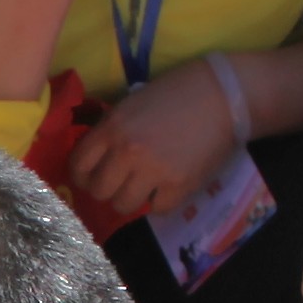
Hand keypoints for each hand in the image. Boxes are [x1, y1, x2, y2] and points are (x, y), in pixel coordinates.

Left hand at [56, 66, 236, 232]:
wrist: (223, 96)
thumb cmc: (177, 94)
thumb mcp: (133, 103)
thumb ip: (111, 130)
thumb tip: (95, 157)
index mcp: (112, 127)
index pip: (79, 165)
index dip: (83, 175)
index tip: (92, 177)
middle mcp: (127, 152)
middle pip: (99, 191)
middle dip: (108, 189)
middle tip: (121, 182)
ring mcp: (153, 171)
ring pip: (123, 206)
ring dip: (131, 199)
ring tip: (144, 186)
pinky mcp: (178, 187)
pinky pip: (156, 209)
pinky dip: (160, 201)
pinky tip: (168, 186)